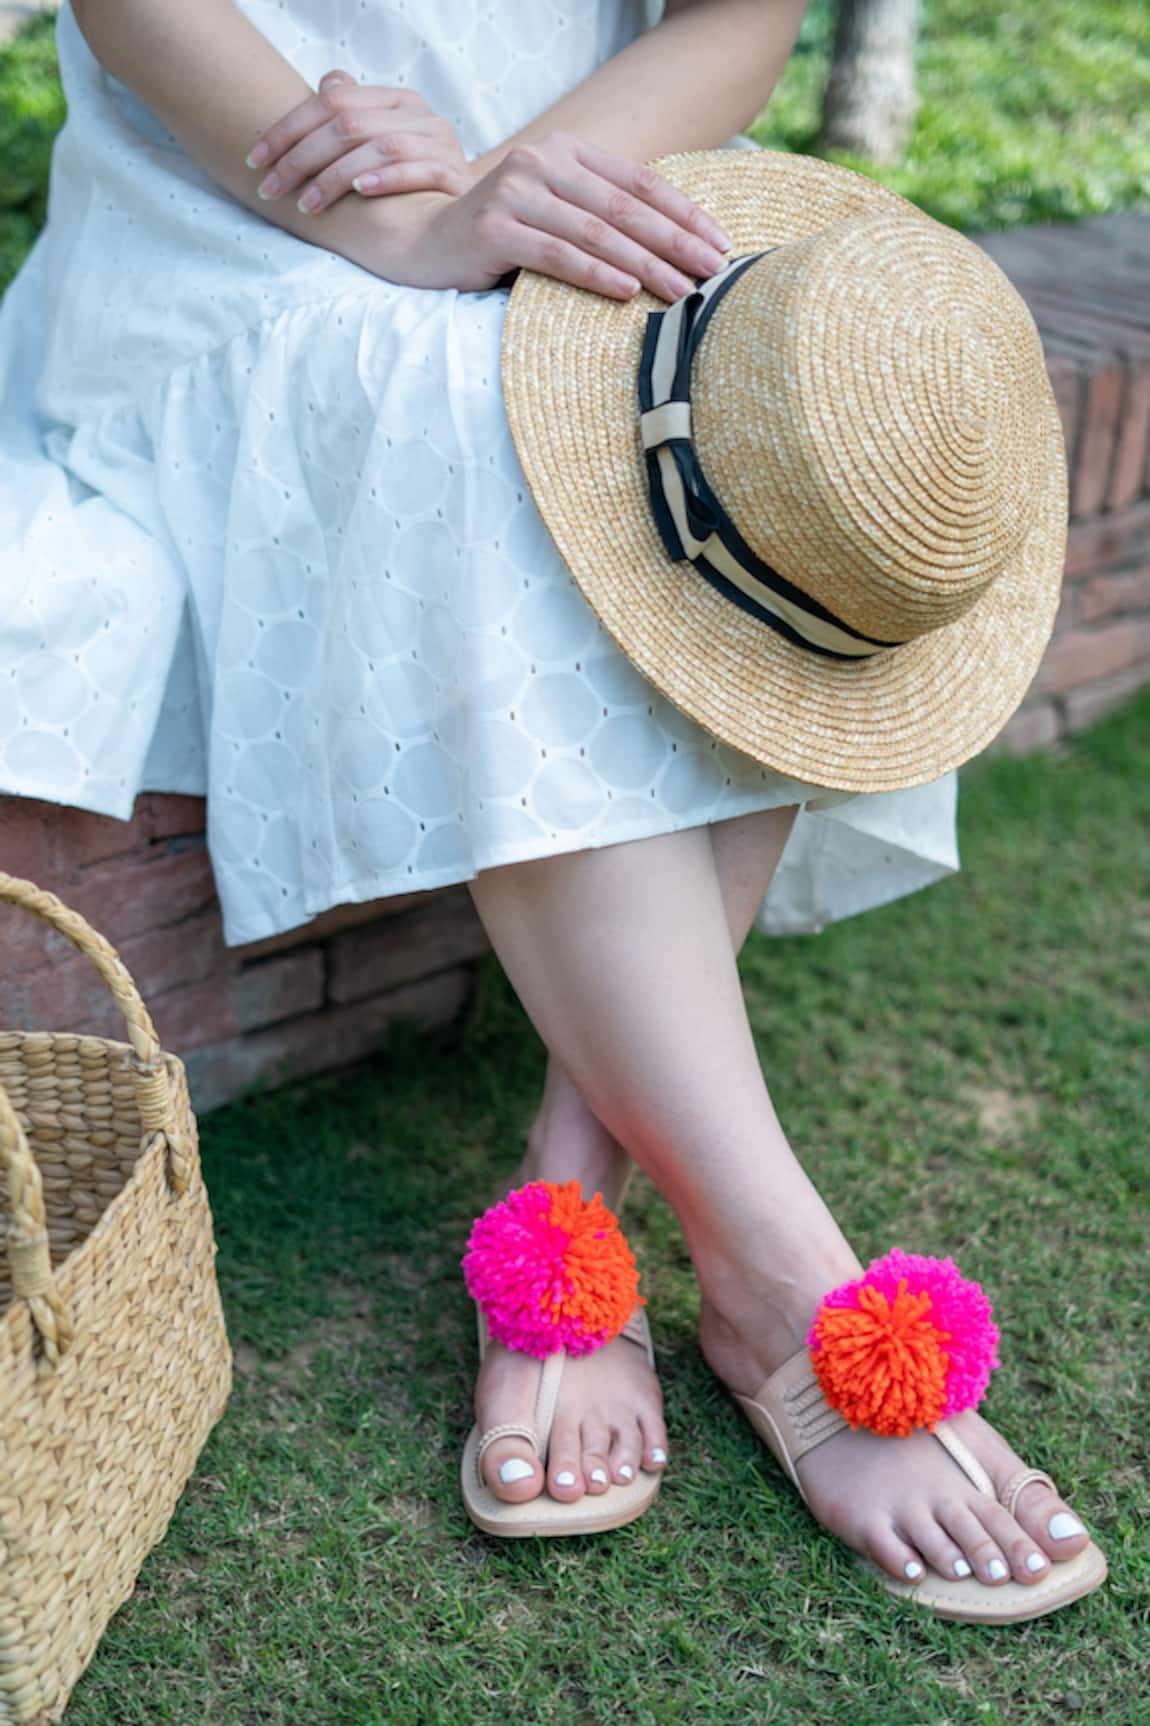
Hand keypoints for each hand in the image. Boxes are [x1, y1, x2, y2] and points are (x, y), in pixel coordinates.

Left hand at [245, 69, 469, 213]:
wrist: (477, 212)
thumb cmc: (416, 183)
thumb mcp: (383, 144)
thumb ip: (355, 115)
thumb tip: (328, 83)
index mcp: (395, 99)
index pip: (330, 102)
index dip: (286, 130)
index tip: (255, 161)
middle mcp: (419, 113)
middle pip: (347, 124)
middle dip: (300, 158)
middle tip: (271, 189)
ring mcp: (440, 142)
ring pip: (377, 147)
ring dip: (334, 178)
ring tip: (306, 205)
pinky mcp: (455, 175)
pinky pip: (416, 170)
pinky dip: (386, 179)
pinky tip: (360, 192)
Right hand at [400, 131, 731, 301]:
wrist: (424, 243)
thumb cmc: (503, 236)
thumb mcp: (556, 212)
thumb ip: (599, 212)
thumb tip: (673, 245)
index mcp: (565, 151)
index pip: (638, 181)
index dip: (683, 213)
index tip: (720, 242)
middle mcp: (540, 162)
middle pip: (623, 207)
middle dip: (675, 241)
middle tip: (713, 271)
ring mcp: (515, 192)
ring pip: (595, 232)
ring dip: (645, 264)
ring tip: (681, 290)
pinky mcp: (494, 229)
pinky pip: (557, 254)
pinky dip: (595, 274)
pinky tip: (627, 291)